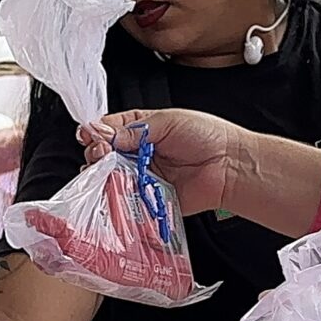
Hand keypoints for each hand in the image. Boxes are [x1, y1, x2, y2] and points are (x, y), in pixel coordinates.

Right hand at [85, 109, 248, 215]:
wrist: (229, 166)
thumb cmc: (207, 137)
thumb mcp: (167, 121)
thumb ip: (133, 129)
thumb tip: (104, 133)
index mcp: (141, 129)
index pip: (108, 129)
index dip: (96, 132)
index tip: (90, 135)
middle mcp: (138, 153)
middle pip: (104, 155)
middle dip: (96, 153)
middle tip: (102, 153)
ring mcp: (142, 177)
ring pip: (110, 177)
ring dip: (102, 174)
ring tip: (106, 170)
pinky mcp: (148, 198)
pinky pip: (126, 199)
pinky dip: (116, 195)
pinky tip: (113, 189)